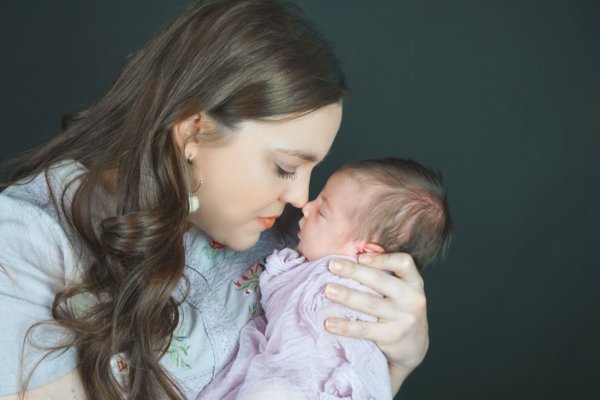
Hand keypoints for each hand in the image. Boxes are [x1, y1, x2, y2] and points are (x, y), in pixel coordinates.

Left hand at [323, 252, 428, 391]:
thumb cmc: (399, 308)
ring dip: (346, 295)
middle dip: (353, 271)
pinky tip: (328, 323)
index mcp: (414, 282)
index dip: (381, 258)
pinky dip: (344, 326)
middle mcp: (412, 299)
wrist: (414, 346)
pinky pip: (364, 329)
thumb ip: (385, 273)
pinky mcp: (391, 336)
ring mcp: (403, 319)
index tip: (360, 257)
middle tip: (332, 265)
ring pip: (369, 303)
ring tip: (327, 289)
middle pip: (380, 280)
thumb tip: (354, 255)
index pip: (404, 262)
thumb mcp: (401, 289)